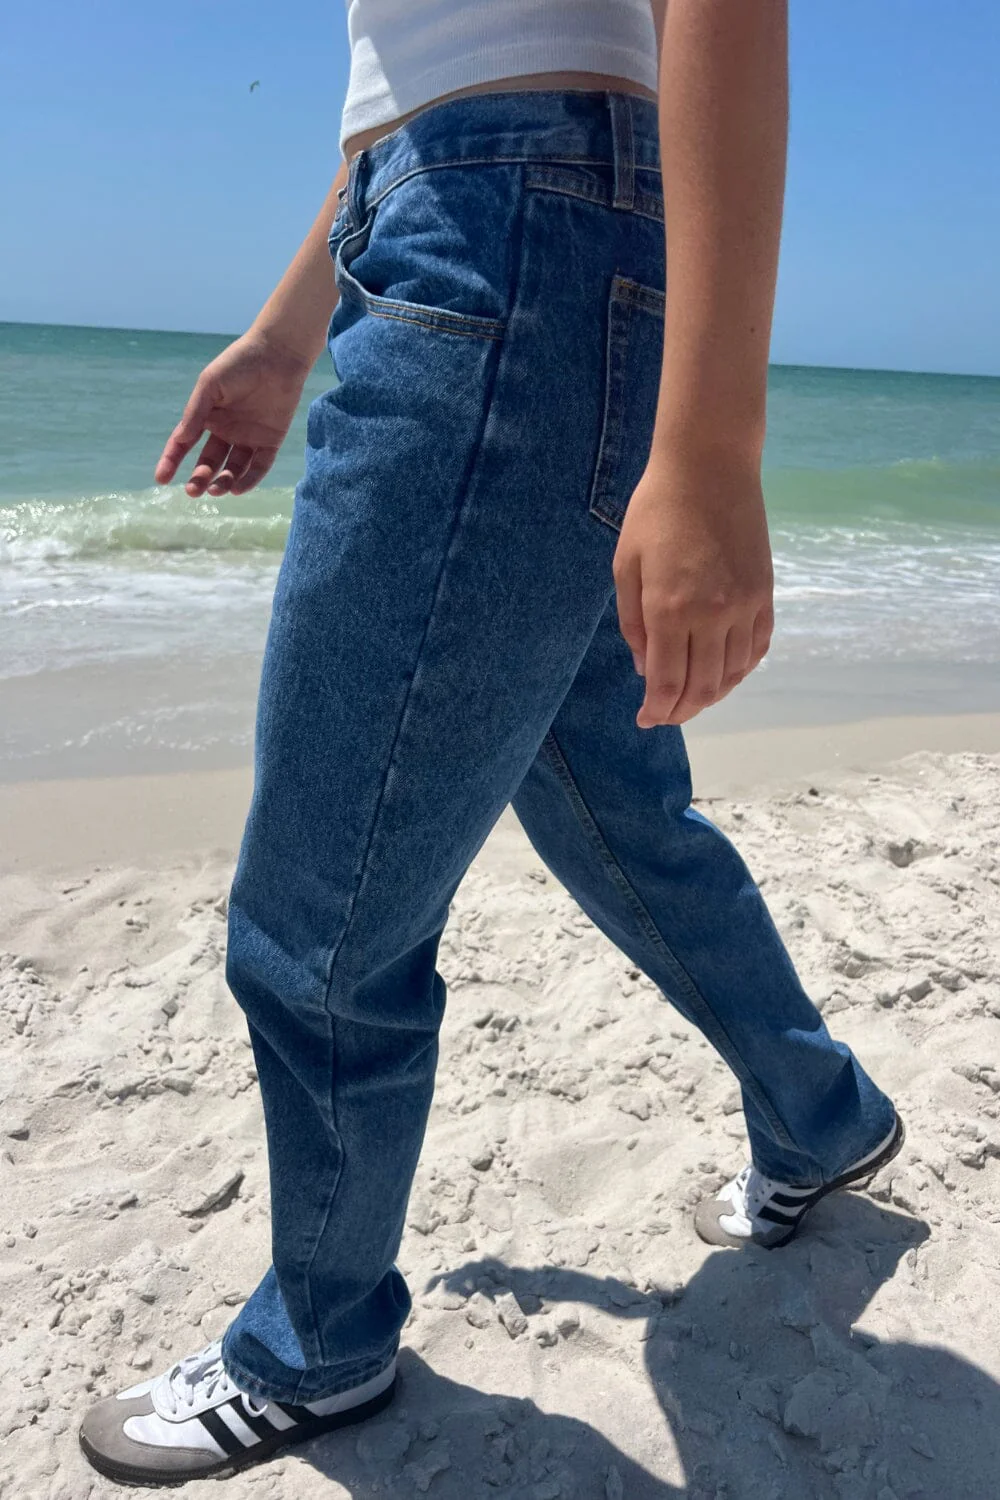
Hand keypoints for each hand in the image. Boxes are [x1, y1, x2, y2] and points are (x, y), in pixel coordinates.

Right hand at [154, 329, 312, 496]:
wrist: (277, 355)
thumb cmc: (239, 364)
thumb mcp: (210, 386)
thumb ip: (196, 413)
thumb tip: (182, 439)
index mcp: (207, 416)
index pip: (185, 443)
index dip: (171, 461)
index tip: (161, 479)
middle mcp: (226, 430)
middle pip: (209, 462)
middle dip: (200, 478)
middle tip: (193, 491)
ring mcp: (248, 437)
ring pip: (233, 469)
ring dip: (223, 482)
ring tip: (215, 490)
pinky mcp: (271, 441)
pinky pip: (259, 467)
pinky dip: (248, 480)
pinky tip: (237, 489)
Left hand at [613, 446, 773, 727]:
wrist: (710, 466)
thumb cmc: (656, 511)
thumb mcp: (626, 565)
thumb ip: (633, 623)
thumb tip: (644, 668)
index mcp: (669, 609)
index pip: (667, 682)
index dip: (657, 710)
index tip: (646, 719)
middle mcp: (711, 615)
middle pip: (702, 687)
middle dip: (682, 710)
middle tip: (667, 715)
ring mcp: (744, 606)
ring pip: (733, 674)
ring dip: (713, 695)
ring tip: (693, 698)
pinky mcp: (765, 594)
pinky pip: (757, 649)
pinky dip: (741, 670)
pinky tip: (724, 673)